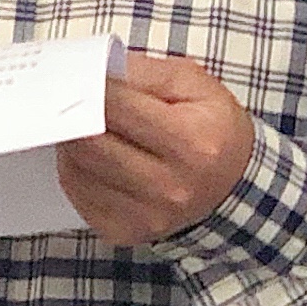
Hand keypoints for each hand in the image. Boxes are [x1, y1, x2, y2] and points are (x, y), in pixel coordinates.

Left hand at [60, 52, 256, 244]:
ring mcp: (147, 215)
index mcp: (191, 142)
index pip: (118, 108)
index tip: (83, 77)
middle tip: (75, 100)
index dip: (92, 87)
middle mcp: (169, 187)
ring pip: (78, 171)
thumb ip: (145, 72)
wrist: (235, 187)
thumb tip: (97, 72)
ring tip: (85, 127)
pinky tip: (90, 157)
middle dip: (75, 115)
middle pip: (91, 143)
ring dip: (71, 143)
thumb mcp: (195, 85)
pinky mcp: (127, 233)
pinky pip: (79, 196)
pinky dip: (75, 171)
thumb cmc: (213, 128)